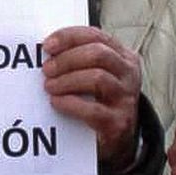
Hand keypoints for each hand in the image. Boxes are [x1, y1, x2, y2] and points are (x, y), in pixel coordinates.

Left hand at [42, 27, 141, 163]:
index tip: (47, 45)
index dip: (69, 37)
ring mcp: (126, 98)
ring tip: (49, 86)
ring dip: (67, 80)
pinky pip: (93, 109)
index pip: (96, 36)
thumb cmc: (100, 99)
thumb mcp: (96, 74)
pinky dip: (70, 103)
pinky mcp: (119, 122)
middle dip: (67, 59)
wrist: (118, 138)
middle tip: (46, 69)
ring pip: (97, 78)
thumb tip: (48, 50)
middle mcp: (128, 74)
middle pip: (98, 54)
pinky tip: (56, 102)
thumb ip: (79, 59)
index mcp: (123, 56)